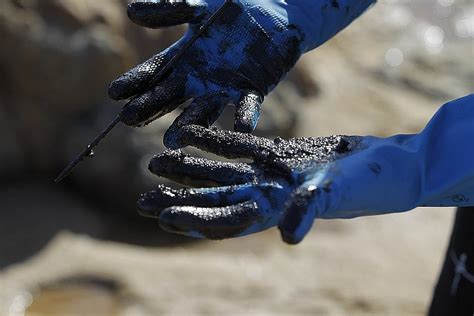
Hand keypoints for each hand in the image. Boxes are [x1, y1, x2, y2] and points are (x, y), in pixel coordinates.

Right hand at [109, 0, 374, 147]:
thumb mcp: (198, 5)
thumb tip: (131, 12)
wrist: (274, 10)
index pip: (153, 73)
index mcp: (183, 59)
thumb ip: (169, 9)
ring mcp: (225, 88)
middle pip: (170, 96)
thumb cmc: (233, 6)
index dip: (134, 82)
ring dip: (189, 126)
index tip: (113, 93)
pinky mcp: (253, 90)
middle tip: (129, 119)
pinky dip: (244, 117)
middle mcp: (199, 79)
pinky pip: (247, 106)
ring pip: (203, 111)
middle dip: (149, 107)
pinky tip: (240, 128)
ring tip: (171, 142)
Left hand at [138, 125, 426, 243]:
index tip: (162, 214)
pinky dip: (215, 141)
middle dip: (179, 199)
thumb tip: (290, 238)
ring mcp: (269, 174)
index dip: (195, 218)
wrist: (385, 165)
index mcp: (276, 211)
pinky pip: (239, 147)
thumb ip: (310, 211)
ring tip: (154, 165)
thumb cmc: (368, 185)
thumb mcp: (339, 195)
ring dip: (189, 169)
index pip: (226, 219)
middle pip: (213, 199)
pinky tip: (190, 134)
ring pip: (220, 173)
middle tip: (141, 198)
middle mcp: (266, 195)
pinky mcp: (277, 154)